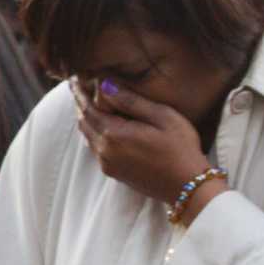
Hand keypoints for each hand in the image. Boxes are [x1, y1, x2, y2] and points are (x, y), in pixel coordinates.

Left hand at [73, 78, 213, 207]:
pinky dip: (94, 135)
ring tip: (90, 105)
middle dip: (80, 104)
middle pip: (83, 122)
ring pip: (88, 137)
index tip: (74, 78)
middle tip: (80, 88)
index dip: (79, 91)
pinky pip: (96, 150)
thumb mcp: (163, 117)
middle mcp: (105, 150)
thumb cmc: (181, 149)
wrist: (188, 186)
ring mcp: (108, 164)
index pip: (86, 107)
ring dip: (87, 120)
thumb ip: (132, 101)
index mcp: (114, 133)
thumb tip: (106, 85)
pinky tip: (104, 128)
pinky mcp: (115, 173)